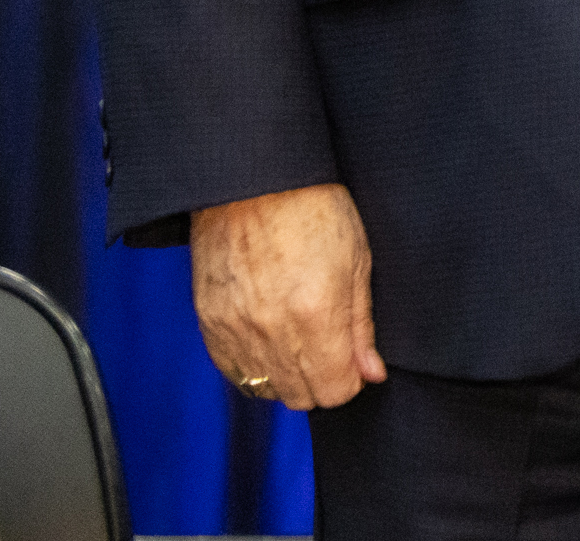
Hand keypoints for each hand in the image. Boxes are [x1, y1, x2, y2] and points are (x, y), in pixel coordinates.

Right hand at [192, 182, 384, 410]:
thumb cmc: (313, 210)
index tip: (354, 362)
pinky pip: (233, 371)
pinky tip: (269, 338)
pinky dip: (254, 366)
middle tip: (330, 348)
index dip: (350, 380)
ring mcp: (234, 330)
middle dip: (322, 381)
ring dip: (287, 376)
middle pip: (300, 396)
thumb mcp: (357, 261)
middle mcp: (271, 331)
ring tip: (299, 339)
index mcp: (315, 315)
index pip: (334, 391)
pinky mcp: (209, 323)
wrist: (253, 182)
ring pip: (265, 389)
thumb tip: (371, 372)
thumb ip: (361, 326)